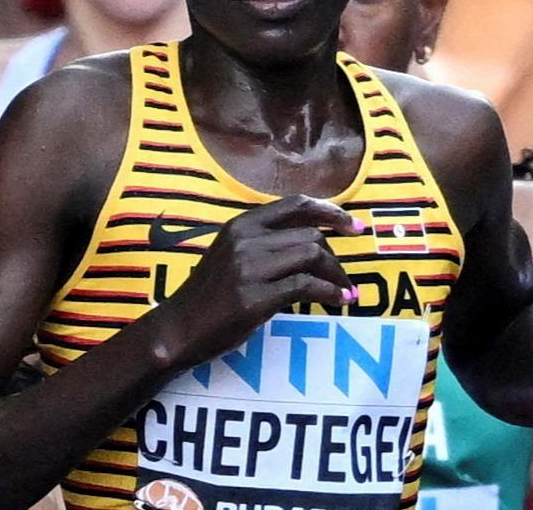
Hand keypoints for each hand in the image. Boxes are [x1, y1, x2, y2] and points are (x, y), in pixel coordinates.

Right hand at [157, 194, 361, 367]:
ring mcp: (249, 267)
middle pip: (311, 234)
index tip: (355, 226)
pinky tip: (337, 300)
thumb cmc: (209, 295)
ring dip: (337, 274)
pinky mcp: (255, 297)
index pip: (296, 204)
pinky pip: (306, 285)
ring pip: (313, 255)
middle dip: (336, 257)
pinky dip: (329, 292)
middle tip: (345, 278)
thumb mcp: (232, 254)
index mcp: (242, 223)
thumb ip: (264, 242)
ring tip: (346, 291)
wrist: (178, 329)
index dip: (331, 211)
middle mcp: (246, 239)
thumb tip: (314, 241)